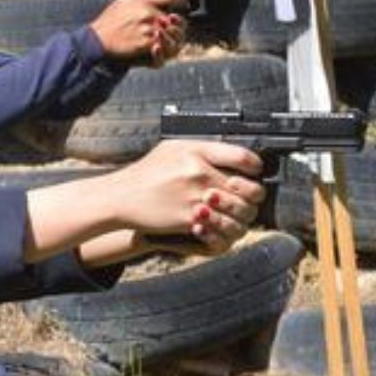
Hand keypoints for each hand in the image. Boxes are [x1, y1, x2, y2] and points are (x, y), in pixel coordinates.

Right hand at [90, 0, 187, 65]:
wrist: (96, 40)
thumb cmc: (108, 22)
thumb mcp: (124, 1)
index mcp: (144, 1)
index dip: (181, 0)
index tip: (184, 5)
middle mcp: (149, 13)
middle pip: (176, 20)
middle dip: (176, 26)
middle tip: (172, 30)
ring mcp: (148, 29)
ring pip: (171, 34)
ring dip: (170, 39)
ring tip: (163, 42)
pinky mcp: (145, 43)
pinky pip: (163, 47)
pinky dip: (162, 50)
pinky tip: (156, 48)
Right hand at [110, 139, 267, 245]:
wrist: (120, 197)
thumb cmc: (146, 174)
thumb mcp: (172, 149)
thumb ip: (204, 150)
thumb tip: (233, 156)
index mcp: (197, 151)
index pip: (245, 157)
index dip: (255, 167)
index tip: (253, 172)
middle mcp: (198, 172)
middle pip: (248, 188)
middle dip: (251, 195)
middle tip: (246, 196)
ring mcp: (195, 197)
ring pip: (240, 211)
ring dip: (240, 214)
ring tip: (231, 212)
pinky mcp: (190, 219)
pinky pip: (222, 226)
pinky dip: (222, 226)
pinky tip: (213, 221)